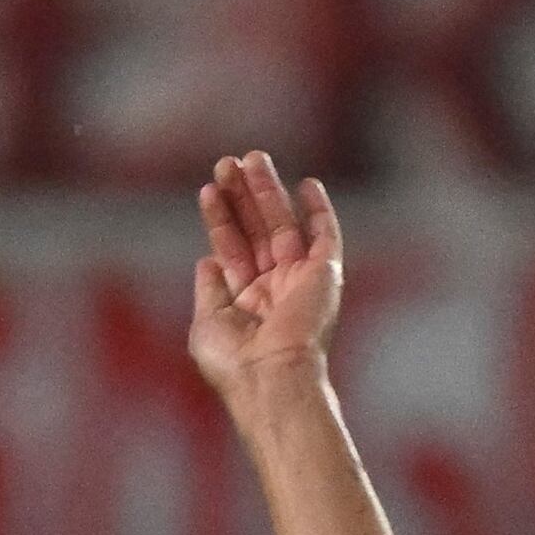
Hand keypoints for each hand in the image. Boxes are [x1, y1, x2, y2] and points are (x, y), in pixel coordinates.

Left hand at [188, 152, 343, 404]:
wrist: (271, 377)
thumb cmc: (234, 363)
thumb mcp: (207, 324)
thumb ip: (210, 290)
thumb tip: (208, 260)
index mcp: (247, 301)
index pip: (232, 248)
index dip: (220, 218)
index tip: (208, 189)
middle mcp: (275, 287)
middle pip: (256, 229)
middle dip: (242, 196)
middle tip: (227, 161)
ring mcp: (300, 280)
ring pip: (283, 224)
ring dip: (267, 191)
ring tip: (250, 158)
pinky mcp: (326, 275)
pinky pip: (326, 236)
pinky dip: (319, 210)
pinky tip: (307, 184)